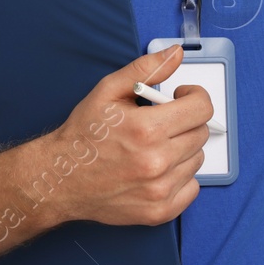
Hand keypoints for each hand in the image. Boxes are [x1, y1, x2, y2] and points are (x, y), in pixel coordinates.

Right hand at [45, 45, 212, 226]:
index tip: (181, 97)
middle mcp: (157, 162)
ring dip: (183, 149)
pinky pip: (193, 188)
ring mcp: (160, 190)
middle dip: (186, 121)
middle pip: (201, 133)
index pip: (201, 109)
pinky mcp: (159, 211)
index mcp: (146, 129)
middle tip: (163, 121)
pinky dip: (181, 176)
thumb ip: (146, 69)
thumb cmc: (84, 134)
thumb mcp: (108, 90)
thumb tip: (176, 53)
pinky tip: (159, 169)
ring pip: (197, 159)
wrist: (62, 179)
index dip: (194, 97)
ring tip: (156, 145)